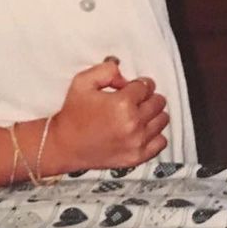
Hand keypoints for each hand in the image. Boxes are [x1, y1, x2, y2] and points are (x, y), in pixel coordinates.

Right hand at [50, 59, 169, 169]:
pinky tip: (142, 131)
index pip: (146, 86)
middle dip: (147, 97)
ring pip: (162, 120)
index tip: (131, 88)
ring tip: (138, 115)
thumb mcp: (82, 82)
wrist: (64, 145)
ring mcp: (137, 142)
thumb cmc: (73, 114)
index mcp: (122, 103)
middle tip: (134, 101)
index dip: (138, 84)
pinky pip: (161, 141)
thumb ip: (106, 70)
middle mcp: (133, 123)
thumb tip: (124, 74)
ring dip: (153, 114)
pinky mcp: (137, 156)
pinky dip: (155, 134)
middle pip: (158, 101)